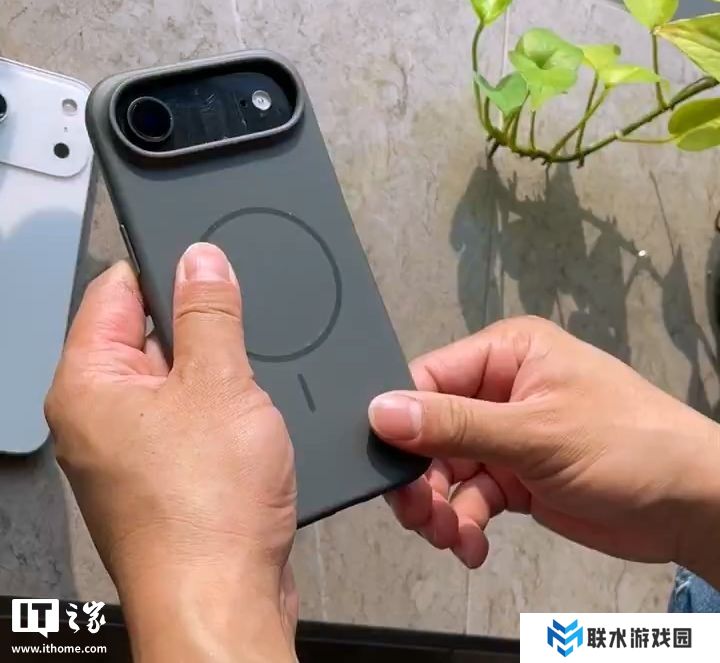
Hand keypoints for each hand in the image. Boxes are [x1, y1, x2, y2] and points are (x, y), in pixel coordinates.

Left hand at [46, 243, 296, 662]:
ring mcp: (130, 450)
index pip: (115, 291)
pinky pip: (190, 421)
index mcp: (88, 384)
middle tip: (238, 343)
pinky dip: (220, 413)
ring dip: (216, 377)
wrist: (224, 598)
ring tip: (243, 400)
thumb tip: (201, 260)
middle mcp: (98, 417)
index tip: (204, 262)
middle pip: (147, 336)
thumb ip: (209, 313)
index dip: (163, 269)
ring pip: (177, 382)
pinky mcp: (163, 476)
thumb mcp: (221, 384)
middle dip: (199, 331)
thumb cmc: (206, 511)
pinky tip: (246, 429)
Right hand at [369, 317, 719, 585]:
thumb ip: (456, 425)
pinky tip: (473, 545)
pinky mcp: (514, 475)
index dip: (401, 420)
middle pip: (431, 430)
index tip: (385, 463)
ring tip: (453, 537)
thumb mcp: (536, 433)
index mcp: (506, 355)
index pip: (429, 378)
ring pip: (446, 469)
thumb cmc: (628, 447)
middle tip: (420, 516)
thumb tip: (381, 412)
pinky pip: (470, 496)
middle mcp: (499, 390)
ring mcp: (506, 435)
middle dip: (422, 477)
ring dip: (442, 507)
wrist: (690, 506)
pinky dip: (465, 523)